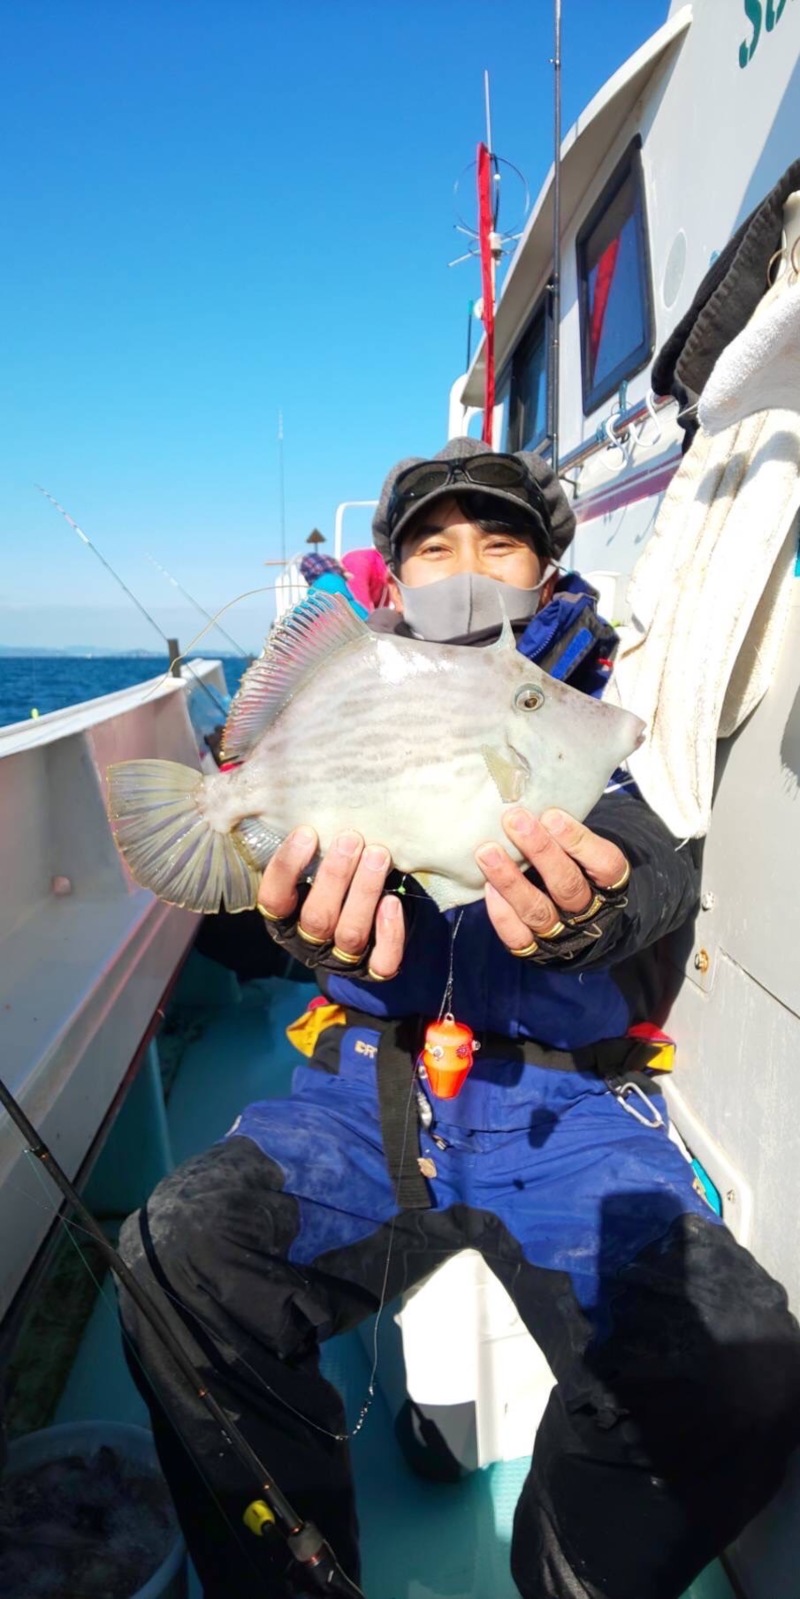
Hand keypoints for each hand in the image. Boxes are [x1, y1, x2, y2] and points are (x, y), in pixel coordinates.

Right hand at [257, 826, 405, 979]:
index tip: (307, 833)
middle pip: (317, 918)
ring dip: (364, 893)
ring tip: (379, 855)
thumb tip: (307, 797)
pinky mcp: (373, 970)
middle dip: (335, 877)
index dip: (287, 868)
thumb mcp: (315, 864)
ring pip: (350, 935)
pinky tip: (393, 902)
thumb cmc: (337, 878)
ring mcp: (341, 960)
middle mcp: (308, 943)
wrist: (372, 916)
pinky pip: (382, 962)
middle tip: (352, 839)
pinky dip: (389, 933)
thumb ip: (308, 846)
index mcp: (284, 918)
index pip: (274, 900)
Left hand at [475, 808, 627, 955]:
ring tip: (487, 851)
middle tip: (514, 821)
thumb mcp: (582, 848)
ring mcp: (561, 933)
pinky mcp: (535, 949)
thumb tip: (529, 791)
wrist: (580, 921)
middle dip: (539, 851)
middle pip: (567, 885)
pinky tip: (488, 887)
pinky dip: (502, 913)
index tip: (551, 815)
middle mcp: (588, 911)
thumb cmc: (574, 867)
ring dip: (511, 880)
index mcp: (609, 884)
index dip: (579, 841)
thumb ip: (564, 831)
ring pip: (539, 910)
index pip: (604, 864)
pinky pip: (518, 937)